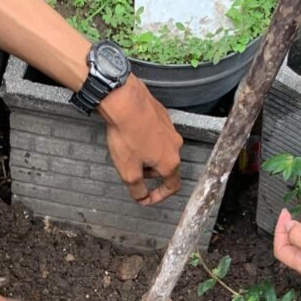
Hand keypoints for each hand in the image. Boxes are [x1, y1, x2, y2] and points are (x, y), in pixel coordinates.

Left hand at [99, 75, 182, 205]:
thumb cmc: (128, 136)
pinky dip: (146, 140)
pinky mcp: (163, 117)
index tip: (147, 198)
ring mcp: (170, 129)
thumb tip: (141, 198)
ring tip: (129, 151)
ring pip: (161, 151)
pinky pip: (156, 135)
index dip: (159, 196)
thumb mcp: (129, 172)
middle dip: (148, 173)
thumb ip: (137, 190)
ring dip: (147, 156)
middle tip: (131, 169)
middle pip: (165, 168)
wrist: (125, 102)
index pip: (172, 187)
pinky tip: (132, 135)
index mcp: (170, 162)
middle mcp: (175, 146)